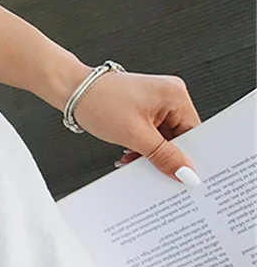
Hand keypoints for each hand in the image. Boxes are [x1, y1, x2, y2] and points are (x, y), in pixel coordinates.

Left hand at [70, 69, 201, 184]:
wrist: (71, 90)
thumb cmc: (99, 102)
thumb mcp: (134, 135)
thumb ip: (163, 156)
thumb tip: (186, 172)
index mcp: (175, 95)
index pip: (194, 133)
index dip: (187, 156)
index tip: (181, 176)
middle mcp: (169, 94)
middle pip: (178, 136)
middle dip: (163, 155)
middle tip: (151, 169)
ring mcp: (155, 100)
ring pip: (163, 136)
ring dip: (149, 152)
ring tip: (131, 158)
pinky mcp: (143, 107)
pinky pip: (151, 132)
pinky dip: (141, 145)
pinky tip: (128, 152)